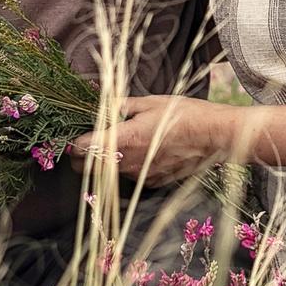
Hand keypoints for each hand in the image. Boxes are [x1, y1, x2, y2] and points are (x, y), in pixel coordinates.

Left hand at [70, 94, 237, 187]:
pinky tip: (144, 153)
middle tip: (89, 142)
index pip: (81, 149)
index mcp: (121, 140)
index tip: (71, 137)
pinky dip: (131, 167)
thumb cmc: (184, 115)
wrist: (214, 136)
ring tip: (122, 144)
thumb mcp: (149, 102)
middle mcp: (126, 163)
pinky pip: (132, 177)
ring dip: (107, 162)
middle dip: (82, 158)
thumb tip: (105, 106)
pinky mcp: (153, 182)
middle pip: (88, 169)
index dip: (71, 144)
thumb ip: (121, 106)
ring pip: (110, 173)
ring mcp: (139, 176)